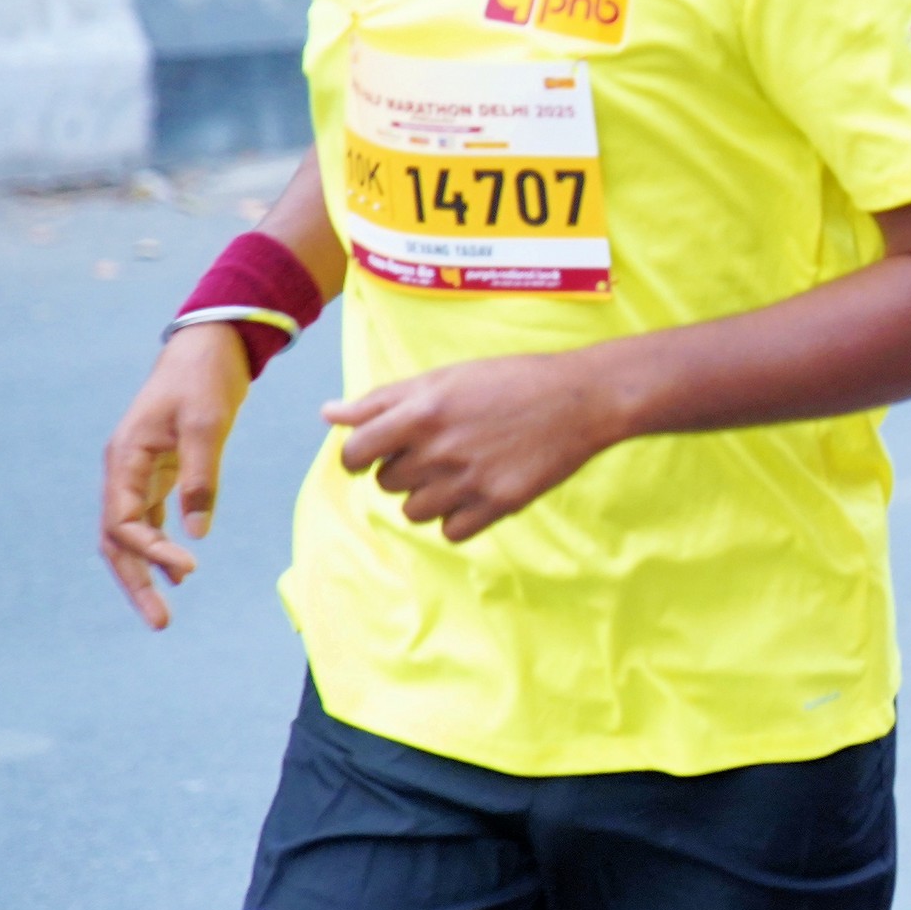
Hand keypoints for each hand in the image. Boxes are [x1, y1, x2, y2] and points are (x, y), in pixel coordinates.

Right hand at [100, 324, 251, 629]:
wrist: (210, 347)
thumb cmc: (205, 379)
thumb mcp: (208, 425)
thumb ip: (202, 478)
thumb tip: (198, 534)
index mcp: (124, 459)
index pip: (122, 523)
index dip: (150, 551)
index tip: (190, 568)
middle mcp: (124, 471)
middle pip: (117, 540)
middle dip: (135, 581)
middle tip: (160, 622)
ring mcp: (139, 473)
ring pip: (131, 534)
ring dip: (146, 571)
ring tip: (163, 612)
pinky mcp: (160, 471)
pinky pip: (151, 519)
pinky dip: (162, 546)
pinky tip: (182, 571)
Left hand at [323, 351, 624, 542]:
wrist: (582, 399)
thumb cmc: (510, 381)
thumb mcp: (444, 378)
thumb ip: (383, 399)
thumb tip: (328, 414)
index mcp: (421, 411)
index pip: (354, 452)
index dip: (356, 457)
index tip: (372, 455)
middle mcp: (439, 449)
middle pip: (387, 483)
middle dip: (405, 469)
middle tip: (441, 448)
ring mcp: (468, 480)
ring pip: (414, 512)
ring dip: (429, 496)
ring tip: (461, 470)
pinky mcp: (497, 504)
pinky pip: (450, 531)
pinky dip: (458, 517)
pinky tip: (478, 490)